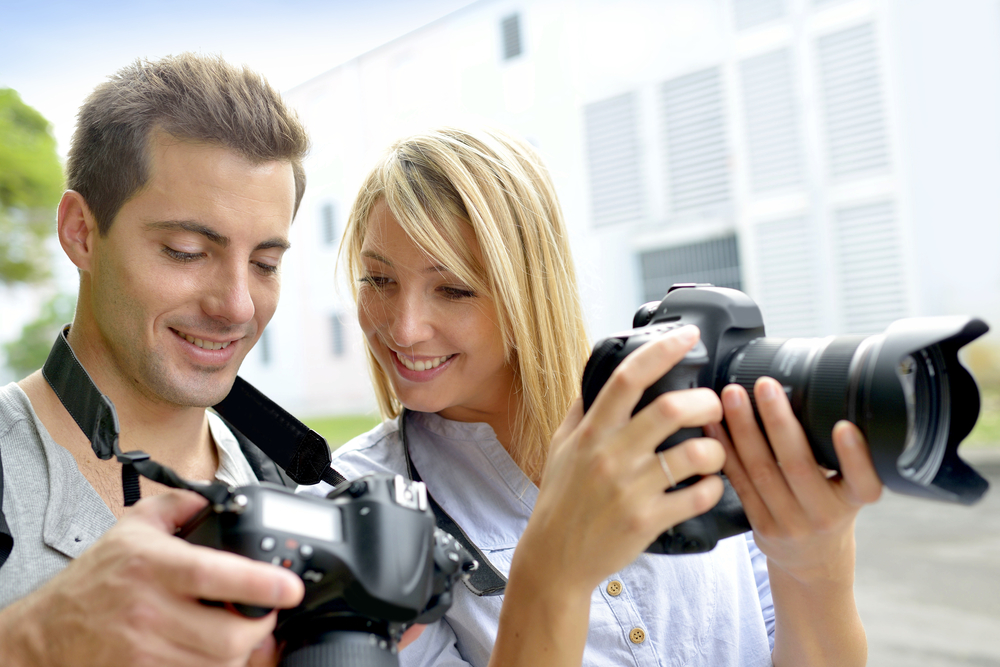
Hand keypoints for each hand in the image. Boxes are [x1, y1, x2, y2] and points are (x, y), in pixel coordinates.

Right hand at [0, 490, 304, 666]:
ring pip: (219, 664)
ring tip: (239, 634)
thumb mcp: (134, 528)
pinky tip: (215, 654)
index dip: (261, 583)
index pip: (216, 574)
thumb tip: (219, 495)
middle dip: (260, 627)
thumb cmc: (94, 581)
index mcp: (152, 566)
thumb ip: (181, 504)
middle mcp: (149, 611)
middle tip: (266, 614)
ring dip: (240, 652)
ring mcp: (145, 651)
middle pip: (229, 634)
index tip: (291, 587)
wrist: (45, 633)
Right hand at [491, 326, 727, 666]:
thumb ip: (582, 411)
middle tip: (714, 406)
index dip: (662, 351)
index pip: (627, 378)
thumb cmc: (560, 500)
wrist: (554, 558)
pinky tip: (708, 486)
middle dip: (704, 402)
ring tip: (716, 452)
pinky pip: (696, 497)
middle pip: (670, 409)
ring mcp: (629, 489)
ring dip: (716, 450)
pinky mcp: (646, 521)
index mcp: (592, 432)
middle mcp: (611, 455)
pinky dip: (711, 488)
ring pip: (693, 454)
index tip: (688, 336)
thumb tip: (598, 377)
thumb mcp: (561, 447)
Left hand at [707, 377, 882, 582]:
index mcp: (853, 503)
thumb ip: (837, 459)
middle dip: (779, 422)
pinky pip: (739, 483)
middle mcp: (823, 516)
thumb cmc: (829, 513)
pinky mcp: (759, 525)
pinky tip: (714, 425)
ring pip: (762, 471)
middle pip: (799, 467)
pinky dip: (725, 450)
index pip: (863, 483)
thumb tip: (815, 395)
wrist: (813, 566)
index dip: (854, 457)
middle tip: (766, 386)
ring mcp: (788, 523)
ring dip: (744, 429)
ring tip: (733, 396)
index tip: (845, 426)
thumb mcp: (847, 491)